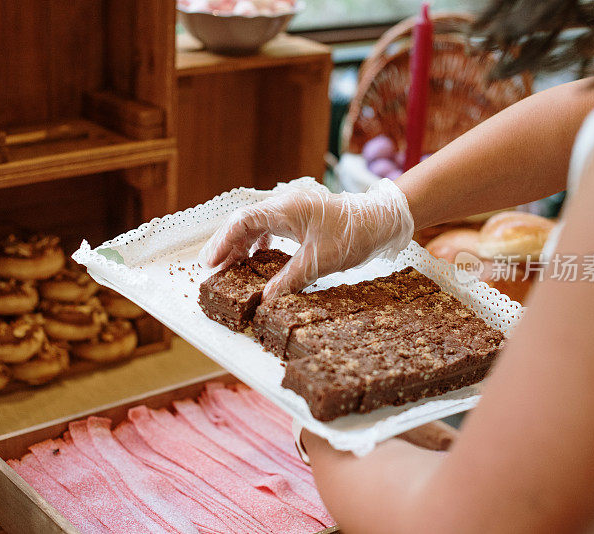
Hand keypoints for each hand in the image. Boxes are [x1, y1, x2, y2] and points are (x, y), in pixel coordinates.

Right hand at [199, 179, 413, 299]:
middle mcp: (285, 205)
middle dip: (227, 245)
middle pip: (244, 222)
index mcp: (285, 209)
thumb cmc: (353, 235)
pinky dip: (259, 244)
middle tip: (212, 269)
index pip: (242, 221)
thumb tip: (266, 300)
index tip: (211, 263)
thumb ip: (289, 280)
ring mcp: (293, 210)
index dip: (223, 242)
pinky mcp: (301, 218)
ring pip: (256, 225)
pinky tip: (257, 259)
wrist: (382, 220)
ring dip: (242, 245)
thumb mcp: (320, 261)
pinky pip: (271, 228)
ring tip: (231, 267)